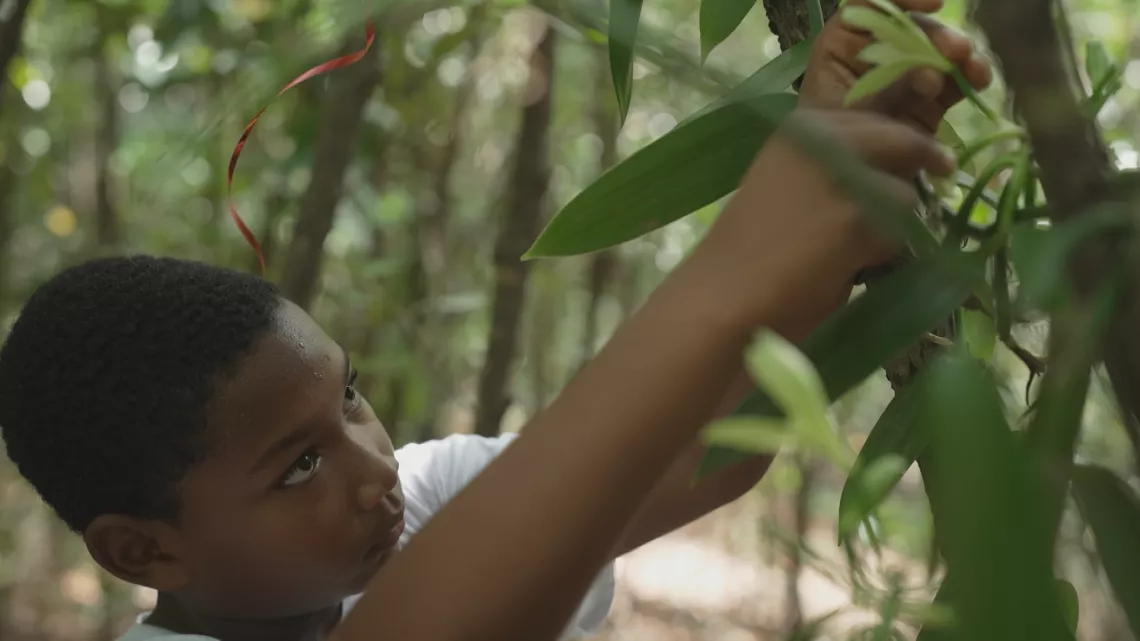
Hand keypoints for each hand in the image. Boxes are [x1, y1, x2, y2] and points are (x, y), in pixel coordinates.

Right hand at [692, 109, 954, 325]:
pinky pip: (901, 230)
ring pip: (906, 191)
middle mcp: (824, 136)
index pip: (875, 116)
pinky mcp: (859, 215)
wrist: (727, 295)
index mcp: (802, 125)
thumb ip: (836, 162)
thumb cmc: (754, 249)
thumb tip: (904, 162)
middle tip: (944, 169)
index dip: (902, 135)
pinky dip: (885, 252)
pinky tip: (847, 266)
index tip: (921, 151)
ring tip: (852, 248)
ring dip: (896, 221)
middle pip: (902, 140)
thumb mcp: (791, 180)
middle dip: (921, 159)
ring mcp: (843, 174)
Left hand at [798, 0, 992, 133]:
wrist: (840, 191)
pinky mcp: (929, 100)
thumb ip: (891, 95)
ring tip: (973, 67)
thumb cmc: (832, 151)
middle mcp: (874, 56)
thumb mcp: (854, 121)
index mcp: (841, 48)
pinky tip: (979, 78)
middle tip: (956, 51)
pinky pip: (954, 80)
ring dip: (960, 54)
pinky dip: (970, 76)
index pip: (867, 7)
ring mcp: (904, 77)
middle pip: (910, 28)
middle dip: (937, 36)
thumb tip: (931, 76)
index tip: (936, 4)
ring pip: (937, 51)